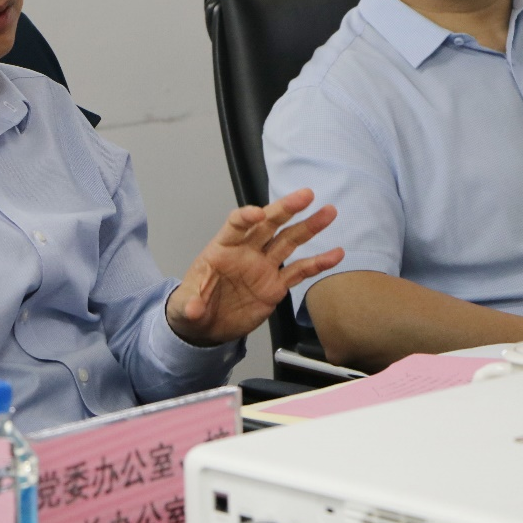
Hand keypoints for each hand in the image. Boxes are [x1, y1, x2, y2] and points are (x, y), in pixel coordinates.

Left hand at [166, 188, 342, 345]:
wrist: (207, 326)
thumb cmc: (194, 306)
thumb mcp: (185, 306)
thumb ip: (190, 304)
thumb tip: (193, 307)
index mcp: (223, 248)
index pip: (236, 225)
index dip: (246, 217)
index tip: (259, 214)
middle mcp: (247, 251)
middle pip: (269, 224)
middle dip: (286, 208)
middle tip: (306, 195)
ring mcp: (264, 266)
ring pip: (289, 241)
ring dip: (309, 226)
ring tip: (329, 212)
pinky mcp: (276, 284)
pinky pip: (300, 270)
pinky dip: (318, 262)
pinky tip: (336, 254)